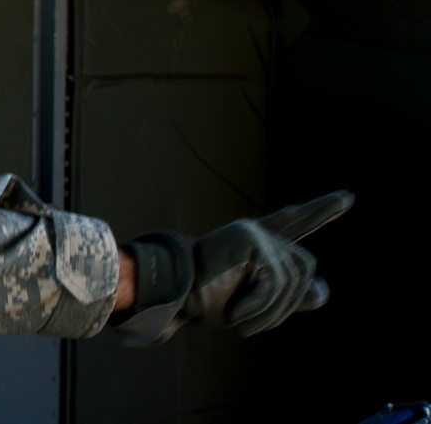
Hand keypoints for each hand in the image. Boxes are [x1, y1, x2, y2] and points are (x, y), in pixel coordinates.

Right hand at [113, 190, 353, 345]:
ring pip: (293, 281)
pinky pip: (275, 284)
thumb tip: (324, 292)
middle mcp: (258, 233)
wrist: (172, 294)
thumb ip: (289, 297)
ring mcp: (255, 233)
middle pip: (302, 270)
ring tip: (240, 320)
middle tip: (247, 322)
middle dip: (284, 305)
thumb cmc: (206, 301)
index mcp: (256, 243)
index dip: (320, 211)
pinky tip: (238, 313)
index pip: (293, 223)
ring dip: (270, 313)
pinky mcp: (251, 239)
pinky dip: (259, 308)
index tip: (347, 198)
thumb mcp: (255, 304)